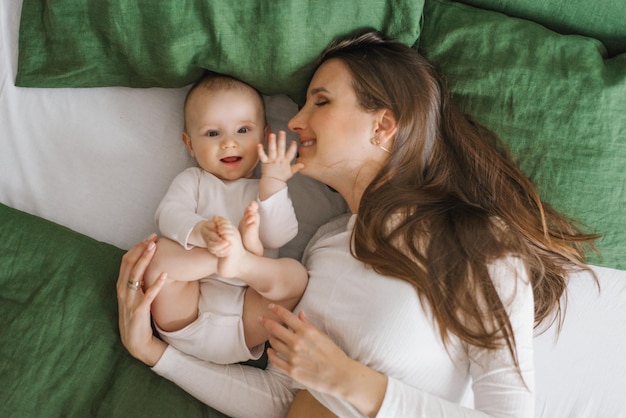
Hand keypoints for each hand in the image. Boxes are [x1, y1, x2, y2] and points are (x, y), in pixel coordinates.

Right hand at [116, 234, 167, 365]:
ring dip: (145, 260)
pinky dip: (155, 284)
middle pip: (129, 264)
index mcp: (121, 286)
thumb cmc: (137, 316)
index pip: (126, 261)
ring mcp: (129, 301)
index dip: (137, 248)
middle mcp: (123, 291)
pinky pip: (148, 295)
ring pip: (136, 276)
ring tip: (155, 248)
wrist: (135, 342)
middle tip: (153, 238)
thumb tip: (148, 265)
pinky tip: (164, 275)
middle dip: (141, 249)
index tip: (149, 238)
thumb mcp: (135, 296)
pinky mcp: (139, 311)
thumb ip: (138, 282)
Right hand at [200, 217, 230, 256]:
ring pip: (215, 252)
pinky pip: (218, 254)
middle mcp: (208, 242)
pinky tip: (229, 250)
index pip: (212, 239)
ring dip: (224, 250)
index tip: (227, 241)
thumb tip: (215, 218)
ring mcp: (211, 246)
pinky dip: (224, 253)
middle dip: (222, 247)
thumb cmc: (211, 225)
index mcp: (207, 234)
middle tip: (229, 244)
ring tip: (230, 246)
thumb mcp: (212, 221)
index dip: (219, 242)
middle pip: (213, 247)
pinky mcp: (214, 250)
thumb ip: (215, 221)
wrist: (207, 231)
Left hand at [258, 130, 304, 183]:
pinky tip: (259, 145)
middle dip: (282, 140)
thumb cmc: (282, 176)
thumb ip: (297, 167)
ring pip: (272, 150)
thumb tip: (303, 164)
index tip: (294, 142)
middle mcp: (279, 160)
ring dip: (272, 142)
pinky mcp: (265, 162)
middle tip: (282, 132)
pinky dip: (260, 151)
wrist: (272, 182)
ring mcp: (272, 160)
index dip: (293, 148)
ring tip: (272, 135)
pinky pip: (262, 156)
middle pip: (281, 149)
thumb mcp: (291, 172)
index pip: (290, 154)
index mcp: (286, 162)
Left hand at [260, 304, 352, 395]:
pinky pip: (275, 361)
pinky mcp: (291, 370)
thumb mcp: (322, 335)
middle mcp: (297, 343)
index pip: (286, 316)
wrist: (340, 375)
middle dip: (265, 322)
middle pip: (275, 329)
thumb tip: (300, 314)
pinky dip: (270, 354)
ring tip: (271, 335)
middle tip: (260, 319)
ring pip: (274, 344)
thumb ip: (309, 324)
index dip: (276, 310)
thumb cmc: (334, 354)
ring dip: (271, 338)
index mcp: (306, 332)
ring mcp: (293, 357)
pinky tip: (270, 351)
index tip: (270, 306)